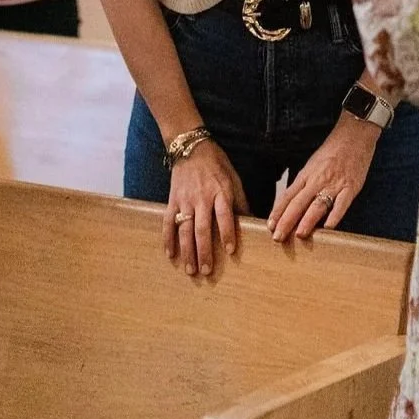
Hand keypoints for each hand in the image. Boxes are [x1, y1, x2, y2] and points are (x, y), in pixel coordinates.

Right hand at [164, 139, 248, 275]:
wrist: (191, 147)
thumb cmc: (216, 164)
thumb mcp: (233, 178)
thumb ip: (240, 201)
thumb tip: (251, 221)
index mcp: (220, 192)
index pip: (224, 215)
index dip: (227, 233)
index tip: (229, 251)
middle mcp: (202, 197)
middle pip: (202, 228)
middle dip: (204, 251)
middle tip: (206, 271)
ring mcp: (185, 200)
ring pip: (185, 229)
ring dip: (187, 251)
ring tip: (190, 270)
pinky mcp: (173, 200)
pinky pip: (168, 222)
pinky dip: (168, 238)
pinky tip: (170, 254)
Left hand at [268, 114, 379, 241]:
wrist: (354, 134)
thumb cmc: (332, 150)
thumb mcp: (312, 164)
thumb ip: (304, 183)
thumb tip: (291, 203)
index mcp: (307, 174)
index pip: (288, 195)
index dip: (278, 212)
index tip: (270, 226)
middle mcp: (318, 180)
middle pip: (299, 203)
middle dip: (287, 221)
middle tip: (278, 237)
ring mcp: (334, 184)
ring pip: (318, 204)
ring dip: (308, 220)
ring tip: (299, 235)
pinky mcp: (351, 187)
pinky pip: (342, 203)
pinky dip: (335, 215)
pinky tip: (329, 227)